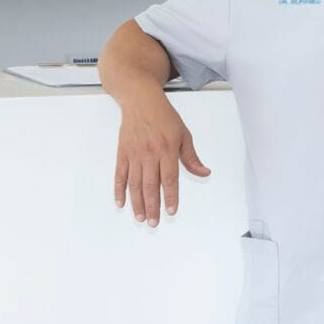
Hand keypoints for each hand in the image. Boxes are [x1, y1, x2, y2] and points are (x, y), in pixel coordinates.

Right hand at [114, 97, 208, 225]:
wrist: (140, 100)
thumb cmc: (164, 116)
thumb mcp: (183, 134)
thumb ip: (191, 157)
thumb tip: (205, 173)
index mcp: (167, 149)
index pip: (169, 179)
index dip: (169, 196)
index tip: (171, 211)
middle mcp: (150, 153)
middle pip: (150, 185)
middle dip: (152, 206)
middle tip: (154, 222)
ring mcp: (134, 154)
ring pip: (134, 183)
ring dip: (137, 202)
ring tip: (141, 217)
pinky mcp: (122, 152)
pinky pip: (120, 174)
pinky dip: (119, 190)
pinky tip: (121, 203)